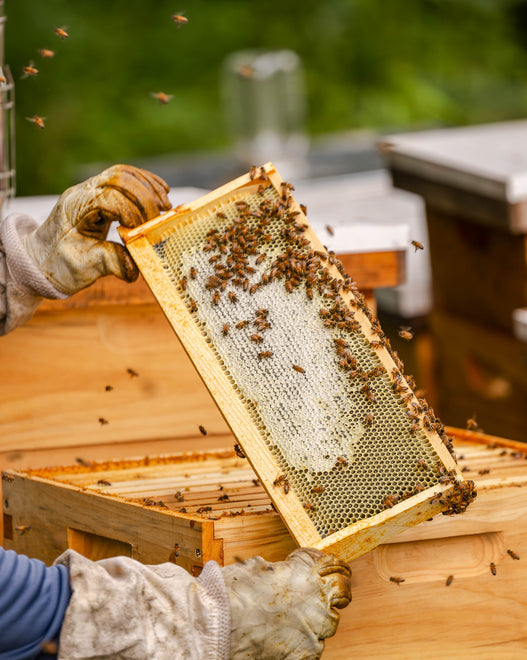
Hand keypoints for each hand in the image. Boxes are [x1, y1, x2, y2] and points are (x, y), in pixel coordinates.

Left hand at [25, 164, 170, 294]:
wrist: (41, 260)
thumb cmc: (60, 264)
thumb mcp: (85, 267)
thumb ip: (112, 263)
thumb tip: (138, 265)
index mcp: (76, 208)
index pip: (110, 197)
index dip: (133, 211)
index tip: (145, 230)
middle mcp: (82, 193)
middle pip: (118, 177)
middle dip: (145, 195)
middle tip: (162, 215)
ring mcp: (90, 190)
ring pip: (123, 173)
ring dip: (148, 186)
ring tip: (166, 204)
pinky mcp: (100, 194)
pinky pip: (124, 178)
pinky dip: (145, 183)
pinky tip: (161, 192)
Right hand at [222, 548, 351, 659]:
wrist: (218, 627)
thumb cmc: (231, 594)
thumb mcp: (254, 567)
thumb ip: (275, 569)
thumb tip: (276, 569)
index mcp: (304, 572)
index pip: (334, 564)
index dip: (332, 565)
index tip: (331, 568)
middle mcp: (316, 599)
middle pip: (342, 592)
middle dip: (334, 592)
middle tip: (324, 594)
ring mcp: (314, 629)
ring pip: (329, 624)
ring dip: (316, 620)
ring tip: (294, 621)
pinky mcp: (306, 655)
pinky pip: (313, 648)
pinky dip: (303, 644)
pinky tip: (285, 640)